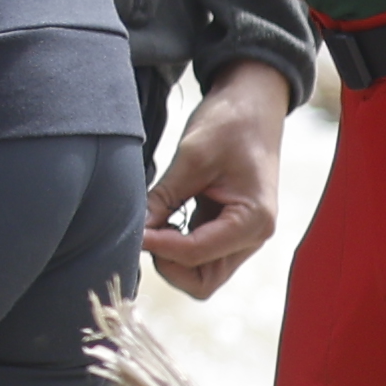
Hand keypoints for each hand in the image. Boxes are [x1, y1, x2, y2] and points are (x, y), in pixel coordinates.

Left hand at [145, 61, 295, 298]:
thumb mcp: (192, 156)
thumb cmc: (229, 124)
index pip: (197, 253)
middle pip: (202, 281)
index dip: (158, 245)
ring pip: (201, 273)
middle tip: (145, 229)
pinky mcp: (228, 229)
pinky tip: (162, 219)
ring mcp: (242, 236)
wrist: (252, 104)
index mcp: (254, 221)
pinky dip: (176, 246)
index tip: (132, 228)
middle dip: (167, 262)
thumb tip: (134, 228)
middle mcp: (253, 237)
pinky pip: (200, 254)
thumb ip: (163, 197)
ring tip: (153, 222)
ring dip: (171, 257)